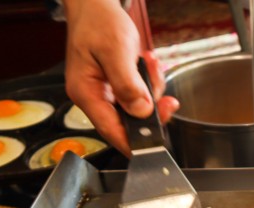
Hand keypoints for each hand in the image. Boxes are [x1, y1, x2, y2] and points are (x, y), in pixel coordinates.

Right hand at [61, 0, 178, 155]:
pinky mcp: (114, 87)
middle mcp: (92, 96)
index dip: (133, 143)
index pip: (110, 130)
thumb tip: (140, 111)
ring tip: (150, 66)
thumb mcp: (116, 50)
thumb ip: (127, 83)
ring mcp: (104, 93)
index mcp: (85, 92)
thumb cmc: (98, 22)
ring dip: (150, 91)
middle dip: (151, 111)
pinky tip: (147, 65)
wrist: (95, 6)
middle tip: (167, 101)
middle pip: (127, 122)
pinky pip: (137, 95)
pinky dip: (148, 83)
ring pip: (136, 109)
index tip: (156, 148)